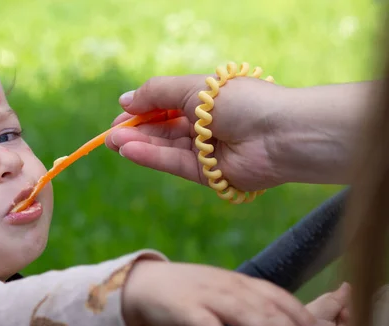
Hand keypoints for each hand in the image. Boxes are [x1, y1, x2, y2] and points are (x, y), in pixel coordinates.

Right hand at [105, 74, 288, 191]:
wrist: (278, 134)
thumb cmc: (241, 102)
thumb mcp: (193, 88)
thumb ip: (156, 93)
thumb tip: (124, 100)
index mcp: (207, 100)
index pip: (167, 105)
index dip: (142, 110)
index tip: (119, 115)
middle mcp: (206, 125)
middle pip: (163, 129)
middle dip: (136, 130)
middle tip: (109, 135)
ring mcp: (206, 151)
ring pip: (165, 147)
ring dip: (139, 144)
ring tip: (113, 142)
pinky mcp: (206, 174)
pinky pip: (173, 163)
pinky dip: (151, 156)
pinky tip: (129, 150)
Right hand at [122, 260, 320, 325]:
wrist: (145, 283)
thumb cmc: (189, 292)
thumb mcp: (221, 291)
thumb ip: (247, 303)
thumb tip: (280, 324)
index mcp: (238, 282)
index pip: (275, 294)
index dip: (298, 312)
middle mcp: (226, 285)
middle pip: (264, 307)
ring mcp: (206, 295)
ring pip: (242, 313)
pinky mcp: (184, 308)